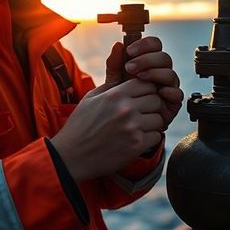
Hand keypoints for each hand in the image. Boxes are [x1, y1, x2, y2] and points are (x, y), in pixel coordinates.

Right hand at [49, 78, 164, 181]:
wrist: (70, 156)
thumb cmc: (80, 126)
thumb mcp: (91, 98)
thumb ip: (111, 85)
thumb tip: (126, 72)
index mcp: (115, 95)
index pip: (147, 83)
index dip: (146, 91)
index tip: (141, 99)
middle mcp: (126, 109)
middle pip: (156, 100)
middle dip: (152, 107)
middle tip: (143, 114)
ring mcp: (132, 128)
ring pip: (159, 119)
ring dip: (152, 124)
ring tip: (140, 128)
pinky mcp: (136, 146)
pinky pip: (157, 137)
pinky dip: (149, 139)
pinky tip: (137, 140)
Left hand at [123, 36, 183, 129]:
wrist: (121, 127)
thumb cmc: (118, 105)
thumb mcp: (113, 84)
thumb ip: (114, 66)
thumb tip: (118, 45)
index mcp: (148, 63)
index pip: (154, 45)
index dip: (145, 45)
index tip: (130, 51)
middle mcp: (160, 73)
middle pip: (164, 58)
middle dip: (147, 59)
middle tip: (130, 67)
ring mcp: (168, 87)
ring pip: (170, 74)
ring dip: (156, 73)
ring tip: (140, 77)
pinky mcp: (172, 103)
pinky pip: (177, 94)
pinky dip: (169, 91)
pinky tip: (158, 91)